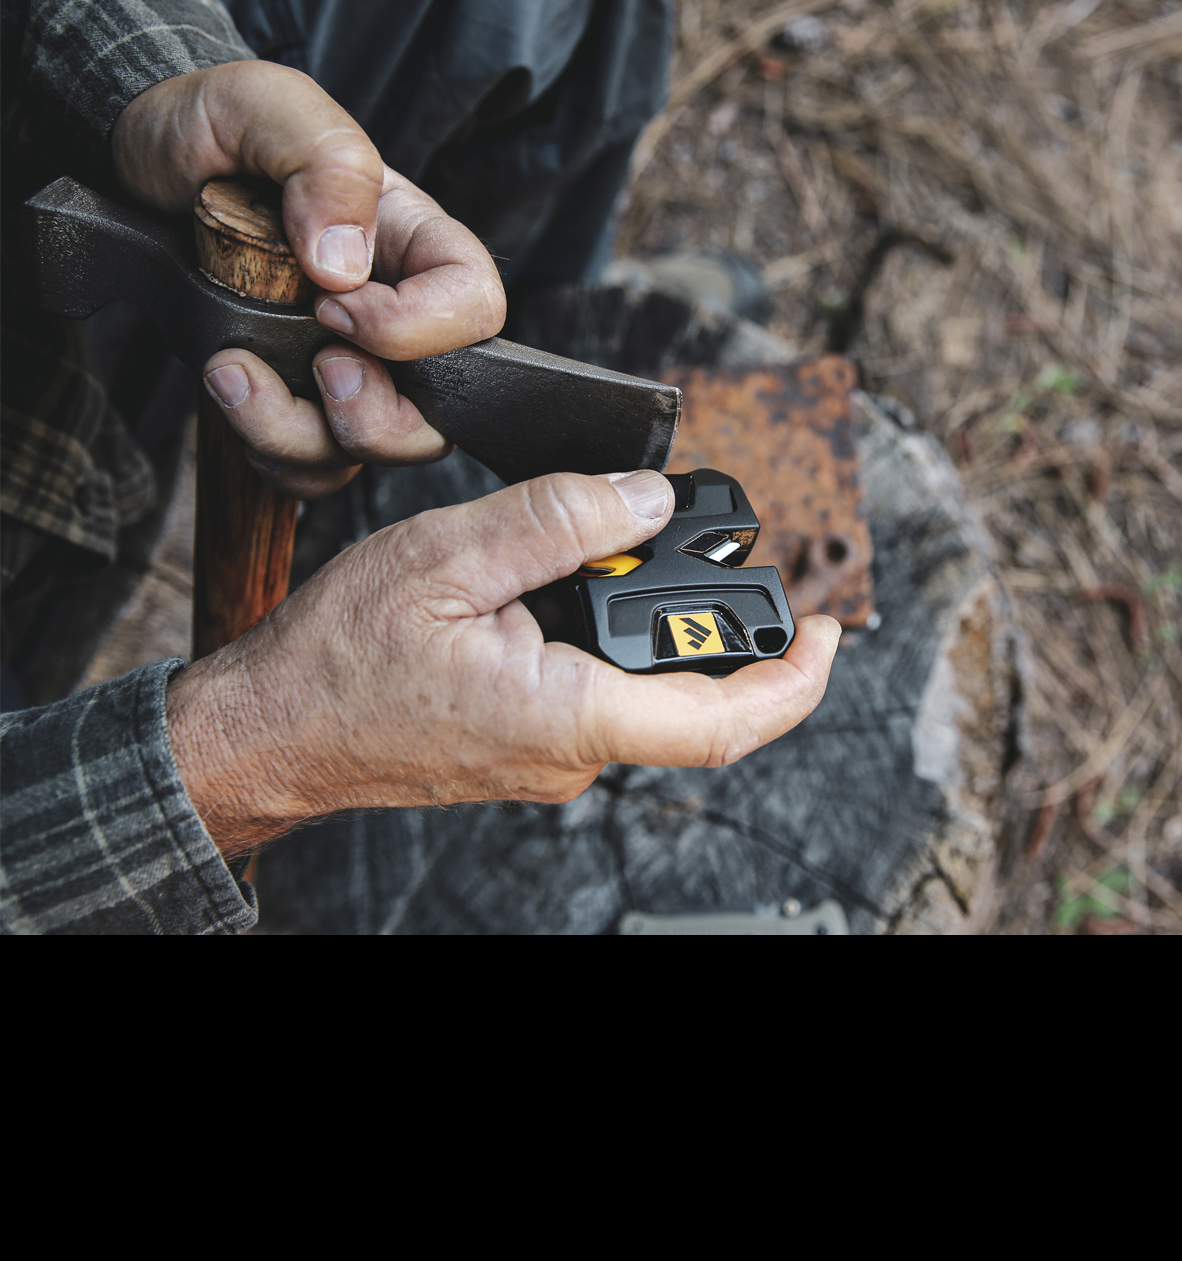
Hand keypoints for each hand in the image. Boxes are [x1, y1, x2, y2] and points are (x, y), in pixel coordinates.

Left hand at [112, 60, 505, 496]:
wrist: (145, 169)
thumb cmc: (218, 130)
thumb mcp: (270, 108)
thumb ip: (326, 168)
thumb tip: (345, 265)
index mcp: (416, 246)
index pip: (473, 309)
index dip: (414, 330)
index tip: (331, 307)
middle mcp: (397, 321)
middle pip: (437, 414)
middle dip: (372, 417)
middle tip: (315, 368)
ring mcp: (352, 371)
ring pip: (367, 453)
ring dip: (298, 437)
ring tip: (233, 372)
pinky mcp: (302, 405)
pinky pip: (313, 468)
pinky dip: (271, 454)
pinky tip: (230, 392)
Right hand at [167, 471, 840, 855]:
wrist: (274, 731)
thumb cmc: (340, 658)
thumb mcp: (448, 557)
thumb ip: (559, 523)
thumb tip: (647, 500)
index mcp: (567, 717)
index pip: (722, 722)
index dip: (795, 680)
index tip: (828, 630)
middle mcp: (572, 755)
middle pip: (693, 702)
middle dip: (713, 625)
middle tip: (684, 545)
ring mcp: (551, 759)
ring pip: (644, 697)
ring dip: (655, 632)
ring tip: (611, 556)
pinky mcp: (529, 749)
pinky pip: (601, 701)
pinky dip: (612, 646)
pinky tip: (570, 596)